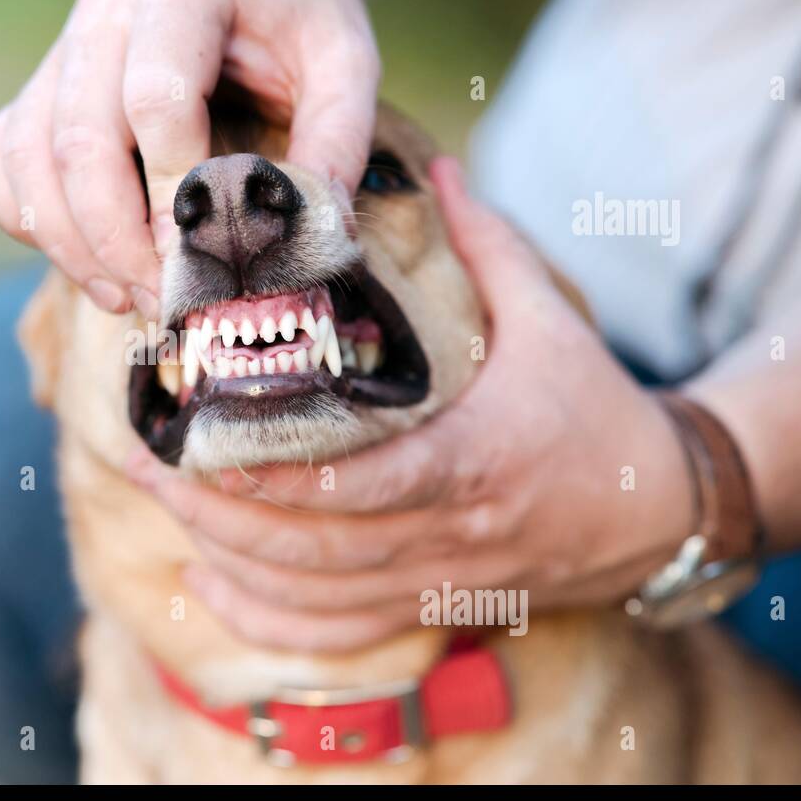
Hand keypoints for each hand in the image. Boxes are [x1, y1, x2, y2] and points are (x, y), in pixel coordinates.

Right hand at [0, 0, 379, 317]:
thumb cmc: (293, 13)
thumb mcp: (344, 59)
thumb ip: (338, 139)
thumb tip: (317, 232)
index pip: (155, 99)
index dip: (171, 192)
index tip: (203, 259)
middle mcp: (103, 12)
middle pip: (77, 140)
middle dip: (116, 240)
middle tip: (163, 301)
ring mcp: (61, 49)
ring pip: (27, 158)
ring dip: (69, 244)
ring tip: (125, 297)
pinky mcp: (40, 87)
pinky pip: (2, 160)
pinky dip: (28, 220)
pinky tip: (85, 262)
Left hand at [126, 158, 694, 652]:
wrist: (656, 510)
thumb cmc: (595, 409)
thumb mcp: (551, 322)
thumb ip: (487, 246)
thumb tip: (434, 167)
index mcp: (471, 460)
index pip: (357, 482)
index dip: (272, 473)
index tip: (198, 441)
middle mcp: (445, 533)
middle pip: (311, 545)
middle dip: (216, 510)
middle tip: (143, 460)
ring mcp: (433, 581)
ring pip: (311, 594)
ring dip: (225, 557)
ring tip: (159, 505)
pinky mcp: (427, 606)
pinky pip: (334, 633)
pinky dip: (264, 618)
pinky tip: (208, 584)